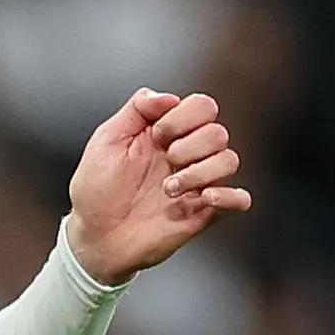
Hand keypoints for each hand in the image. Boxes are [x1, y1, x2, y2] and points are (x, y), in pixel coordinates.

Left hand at [62, 90, 251, 283]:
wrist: (94, 237)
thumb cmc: (97, 190)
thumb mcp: (107, 140)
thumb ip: (137, 109)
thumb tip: (169, 97)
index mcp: (168, 133)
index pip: (203, 106)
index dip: (182, 117)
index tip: (155, 136)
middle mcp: (188, 155)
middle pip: (218, 133)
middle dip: (189, 146)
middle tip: (164, 162)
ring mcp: (198, 184)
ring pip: (230, 161)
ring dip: (200, 172)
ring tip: (168, 189)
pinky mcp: (203, 213)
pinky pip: (240, 200)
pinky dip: (229, 196)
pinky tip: (203, 198)